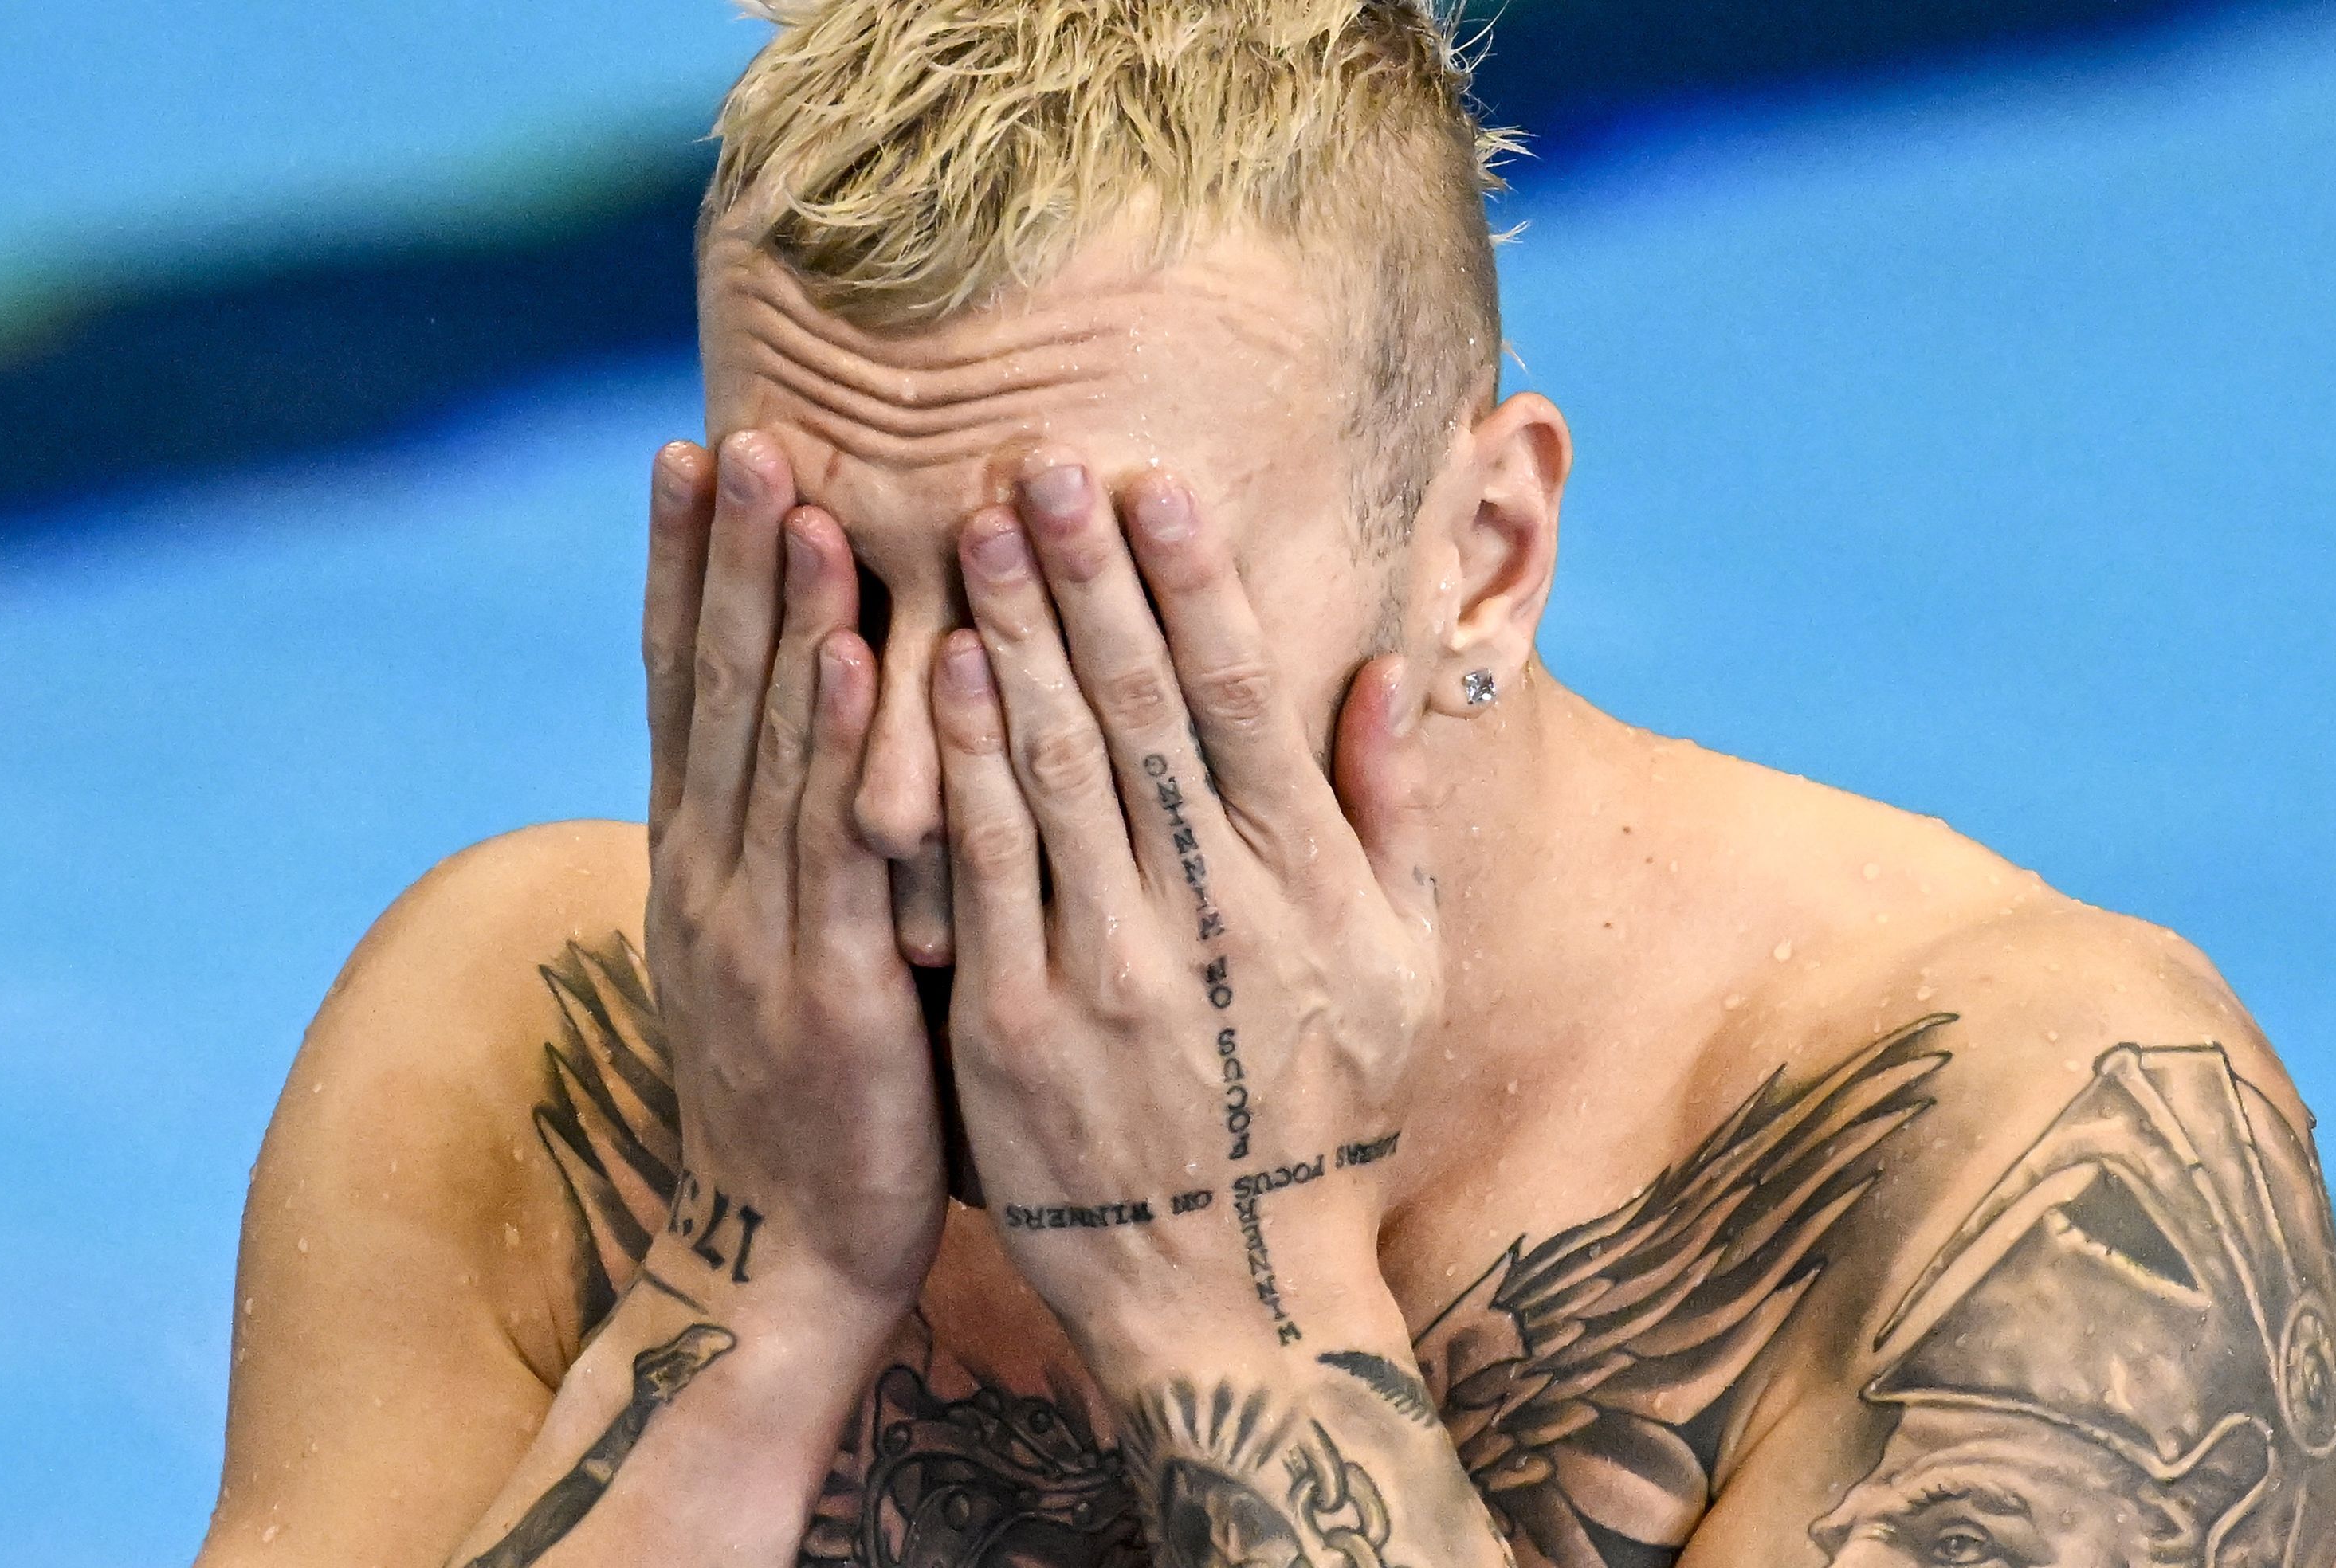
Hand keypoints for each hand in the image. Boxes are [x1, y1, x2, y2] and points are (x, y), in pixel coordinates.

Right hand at [639, 433, 945, 1326]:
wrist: (784, 1256)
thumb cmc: (814, 1097)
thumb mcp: (777, 952)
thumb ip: (788, 845)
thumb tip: (813, 739)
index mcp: (699, 864)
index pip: (683, 687)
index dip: (682, 568)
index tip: (692, 451)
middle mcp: (709, 878)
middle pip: (711, 687)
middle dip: (722, 552)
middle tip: (741, 428)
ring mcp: (757, 930)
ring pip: (762, 744)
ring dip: (774, 609)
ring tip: (790, 493)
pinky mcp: (824, 987)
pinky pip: (830, 844)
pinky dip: (829, 740)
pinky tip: (843, 651)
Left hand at [927, 449, 1439, 1370]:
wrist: (1230, 1298)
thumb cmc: (1318, 1121)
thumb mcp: (1403, 977)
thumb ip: (1395, 822)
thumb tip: (1386, 678)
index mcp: (1305, 889)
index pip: (1240, 701)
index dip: (1193, 583)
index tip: (1154, 481)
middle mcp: (1212, 915)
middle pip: (1137, 711)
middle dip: (1087, 574)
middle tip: (1039, 457)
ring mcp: (1110, 971)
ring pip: (1052, 768)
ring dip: (1011, 633)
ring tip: (968, 525)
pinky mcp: (1017, 1030)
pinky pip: (980, 872)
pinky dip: (958, 764)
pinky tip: (932, 672)